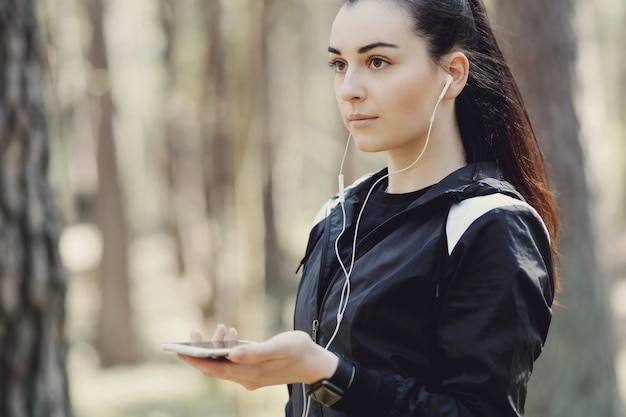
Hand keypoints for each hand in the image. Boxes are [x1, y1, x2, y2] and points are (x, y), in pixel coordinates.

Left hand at [179, 325, 338, 390]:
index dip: (195, 360)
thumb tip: (230, 354)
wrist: (316, 364)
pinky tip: (232, 335)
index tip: (179, 351)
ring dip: (218, 347)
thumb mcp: (280, 346)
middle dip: (202, 350)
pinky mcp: (255, 371)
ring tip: (224, 328)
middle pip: (215, 368)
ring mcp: (251, 376)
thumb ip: (255, 351)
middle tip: (195, 331)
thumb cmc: (300, 351)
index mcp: (251, 373)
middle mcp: (247, 378)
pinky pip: (233, 363)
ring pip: (224, 364)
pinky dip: (228, 349)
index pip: (215, 370)